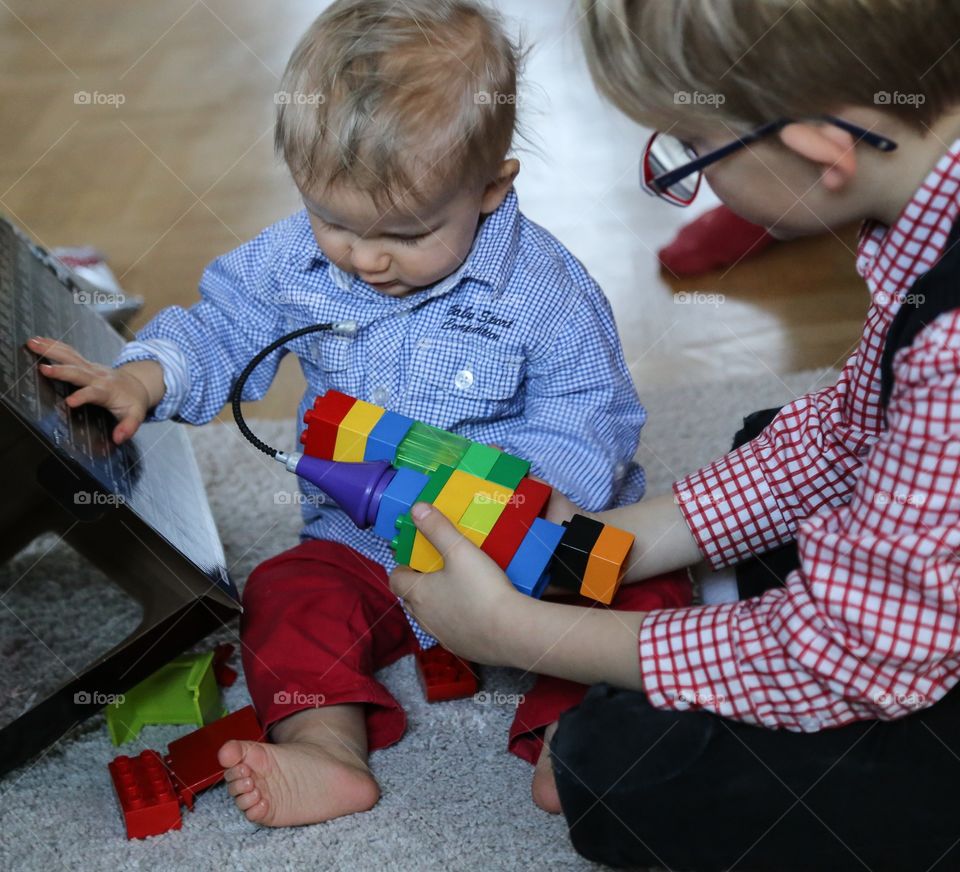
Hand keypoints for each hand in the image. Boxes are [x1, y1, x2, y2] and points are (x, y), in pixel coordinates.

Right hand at [27, 336, 158, 443]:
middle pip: (78, 372)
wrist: (137, 385)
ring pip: (70, 357)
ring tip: (33, 343)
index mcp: (108, 391)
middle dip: (61, 370)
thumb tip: (119, 438)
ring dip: (51, 350)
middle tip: (43, 369)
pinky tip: (38, 341)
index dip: (83, 397)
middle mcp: (98, 376)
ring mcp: (90, 368)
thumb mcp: (136, 416)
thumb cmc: (133, 402)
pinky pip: (68, 353)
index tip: (69, 402)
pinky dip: (53, 345)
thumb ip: (128, 427)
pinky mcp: (85, 364)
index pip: (94, 393)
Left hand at [389, 502, 526, 664]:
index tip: (414, 558)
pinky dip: (455, 620)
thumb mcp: (460, 550)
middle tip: (436, 570)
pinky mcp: (461, 648)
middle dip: (418, 584)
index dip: (401, 567)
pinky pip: (451, 632)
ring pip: (429, 617)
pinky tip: (474, 611)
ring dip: (436, 603)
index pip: (396, 580)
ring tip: (456, 589)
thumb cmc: (482, 589)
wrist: (512, 632)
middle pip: (410, 599)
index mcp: (419, 593)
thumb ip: (438, 529)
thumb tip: (417, 509)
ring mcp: (442, 636)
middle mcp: (424, 618)